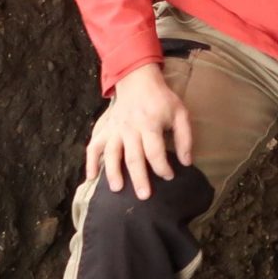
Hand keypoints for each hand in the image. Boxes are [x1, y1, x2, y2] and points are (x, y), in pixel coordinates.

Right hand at [86, 63, 192, 200]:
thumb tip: (186, 162)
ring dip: (113, 172)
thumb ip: (185, 138)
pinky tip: (91, 176)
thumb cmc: (162, 100)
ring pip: (112, 153)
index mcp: (150, 124)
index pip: (155, 151)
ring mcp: (115, 130)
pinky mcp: (105, 129)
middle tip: (144, 196)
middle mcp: (130, 129)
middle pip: (133, 156)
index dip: (162, 167)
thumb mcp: (180, 114)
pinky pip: (94, 146)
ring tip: (117, 189)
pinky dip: (90, 161)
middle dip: (139, 178)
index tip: (169, 176)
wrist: (138, 82)